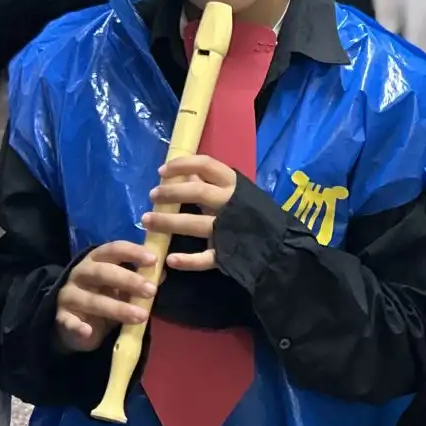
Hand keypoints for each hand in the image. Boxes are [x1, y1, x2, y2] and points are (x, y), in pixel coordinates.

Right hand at [56, 241, 158, 351]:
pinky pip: (68, 321)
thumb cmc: (103, 296)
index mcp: (96, 260)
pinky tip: (88, 331)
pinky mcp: (62, 317)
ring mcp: (69, 295)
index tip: (154, 260)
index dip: (133, 252)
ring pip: (92, 300)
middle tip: (151, 291)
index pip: (113, 249)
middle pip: (103, 272)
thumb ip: (139, 279)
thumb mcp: (122, 287)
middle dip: (128, 280)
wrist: (76, 322)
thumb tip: (162, 274)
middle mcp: (80, 273)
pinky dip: (77, 326)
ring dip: (117, 308)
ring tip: (141, 317)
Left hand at [138, 155, 239, 274]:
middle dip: (170, 193)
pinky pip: (206, 258)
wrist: (279, 244)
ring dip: (168, 222)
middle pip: (197, 192)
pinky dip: (188, 260)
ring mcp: (228, 229)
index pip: (205, 165)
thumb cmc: (250, 212)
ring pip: (195, 224)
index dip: (181, 165)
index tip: (161, 171)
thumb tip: (183, 172)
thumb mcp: (235, 190)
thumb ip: (211, 181)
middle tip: (152, 196)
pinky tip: (170, 259)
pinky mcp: (228, 253)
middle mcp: (230, 203)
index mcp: (232, 184)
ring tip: (147, 221)